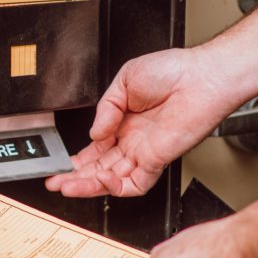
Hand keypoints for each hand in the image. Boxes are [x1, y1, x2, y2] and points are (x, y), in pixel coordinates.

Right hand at [46, 48, 229, 197]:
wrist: (202, 76)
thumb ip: (105, 109)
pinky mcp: (159, 160)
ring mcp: (146, 152)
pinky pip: (136, 183)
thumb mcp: (125, 80)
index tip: (59, 165)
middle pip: (100, 168)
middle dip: (76, 177)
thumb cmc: (174, 71)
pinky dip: (116, 186)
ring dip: (89, 185)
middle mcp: (134, 140)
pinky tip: (102, 180)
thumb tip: (93, 134)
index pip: (96, 149)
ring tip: (68, 186)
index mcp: (124, 121)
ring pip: (113, 179)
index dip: (77, 160)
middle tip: (56, 182)